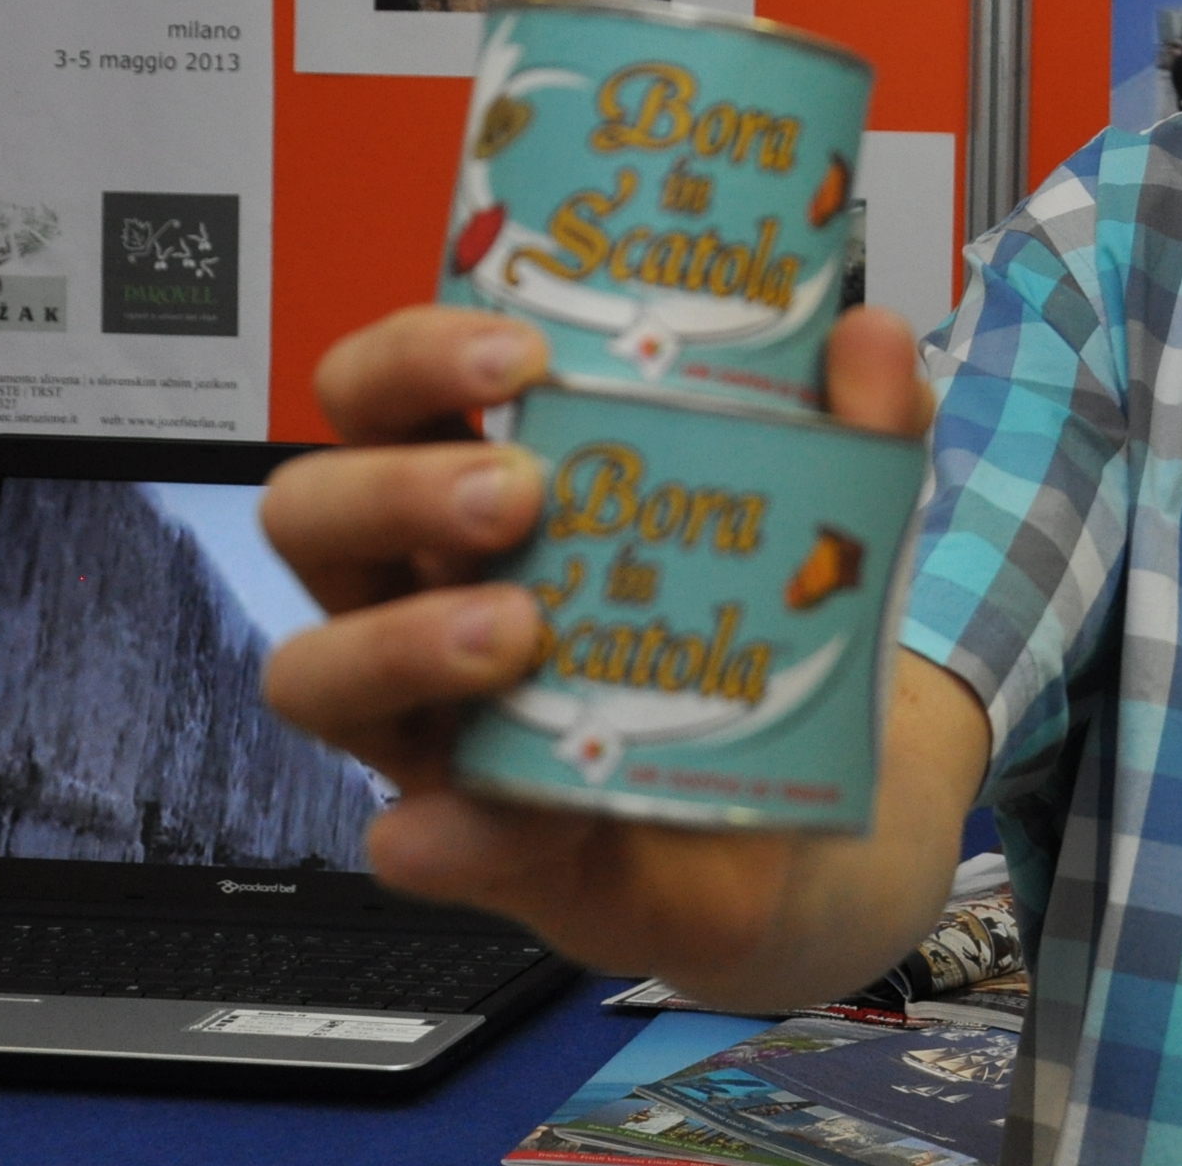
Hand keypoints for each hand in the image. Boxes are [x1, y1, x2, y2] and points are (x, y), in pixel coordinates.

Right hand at [258, 304, 967, 993]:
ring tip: (516, 633)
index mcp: (484, 486)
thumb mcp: (826, 526)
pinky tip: (503, 818)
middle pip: (310, 512)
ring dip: (401, 643)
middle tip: (516, 491)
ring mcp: (434, 721)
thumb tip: (870, 339)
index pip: (380, 392)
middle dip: (395, 487)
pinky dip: (450, 832)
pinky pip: (417, 841)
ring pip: (317, 671)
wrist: (818, 826)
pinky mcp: (482, 842)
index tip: (516, 349)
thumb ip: (861, 430)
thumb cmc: (767, 639)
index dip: (411, 357)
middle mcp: (426, 592)